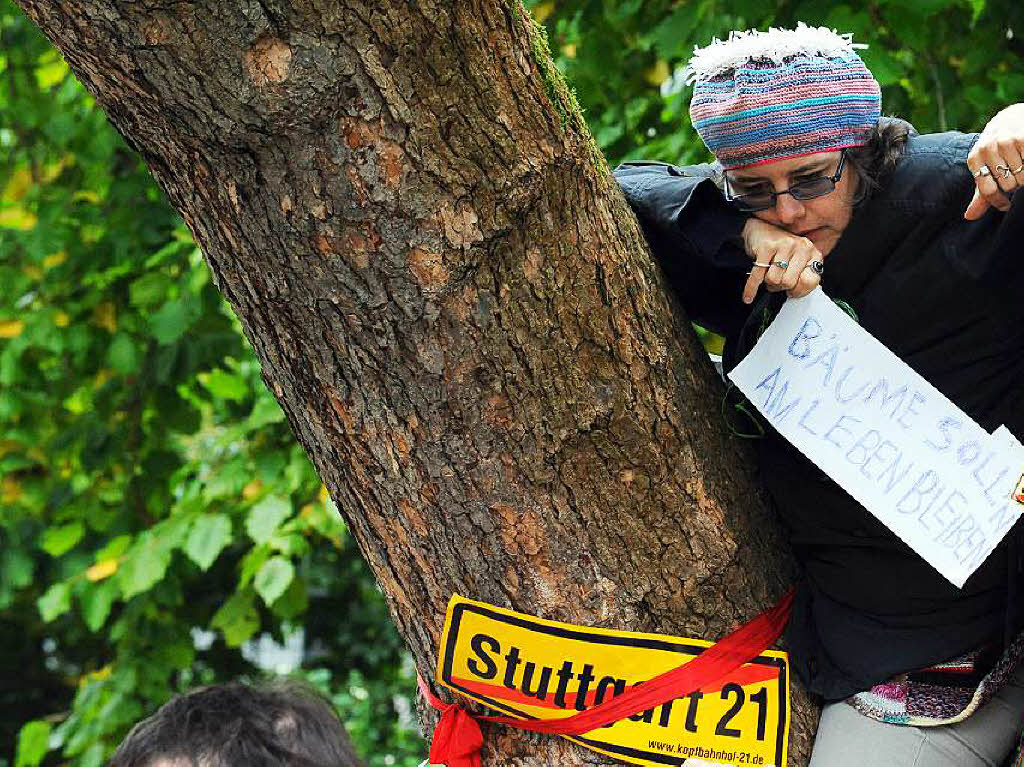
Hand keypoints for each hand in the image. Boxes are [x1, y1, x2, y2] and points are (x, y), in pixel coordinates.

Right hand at [741, 219, 823, 303]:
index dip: (798, 290)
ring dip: (768, 283)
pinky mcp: (766, 247)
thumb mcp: (798, 262)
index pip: (810, 282)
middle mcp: (801, 247)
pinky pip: (758, 275)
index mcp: (813, 253)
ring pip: (774, 279)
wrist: (762, 229)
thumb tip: (794, 293)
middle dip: (779, 286)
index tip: (791, 291)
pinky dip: (751, 288)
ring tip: (767, 275)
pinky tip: (748, 296)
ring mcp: (784, 245)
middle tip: (776, 282)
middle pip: (789, 282)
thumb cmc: (781, 250)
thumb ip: (802, 277)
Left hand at [965, 103, 1023, 219]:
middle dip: (1015, 186)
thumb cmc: (996, 149)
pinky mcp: (1022, 138)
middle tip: (1016, 176)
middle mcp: (987, 148)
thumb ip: (981, 192)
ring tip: (1022, 166)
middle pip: (1008, 185)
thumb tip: (969, 217)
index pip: (988, 191)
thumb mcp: (985, 168)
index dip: (998, 201)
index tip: (1005, 206)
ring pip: (1022, 177)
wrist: (1011, 117)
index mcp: (974, 158)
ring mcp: (1006, 141)